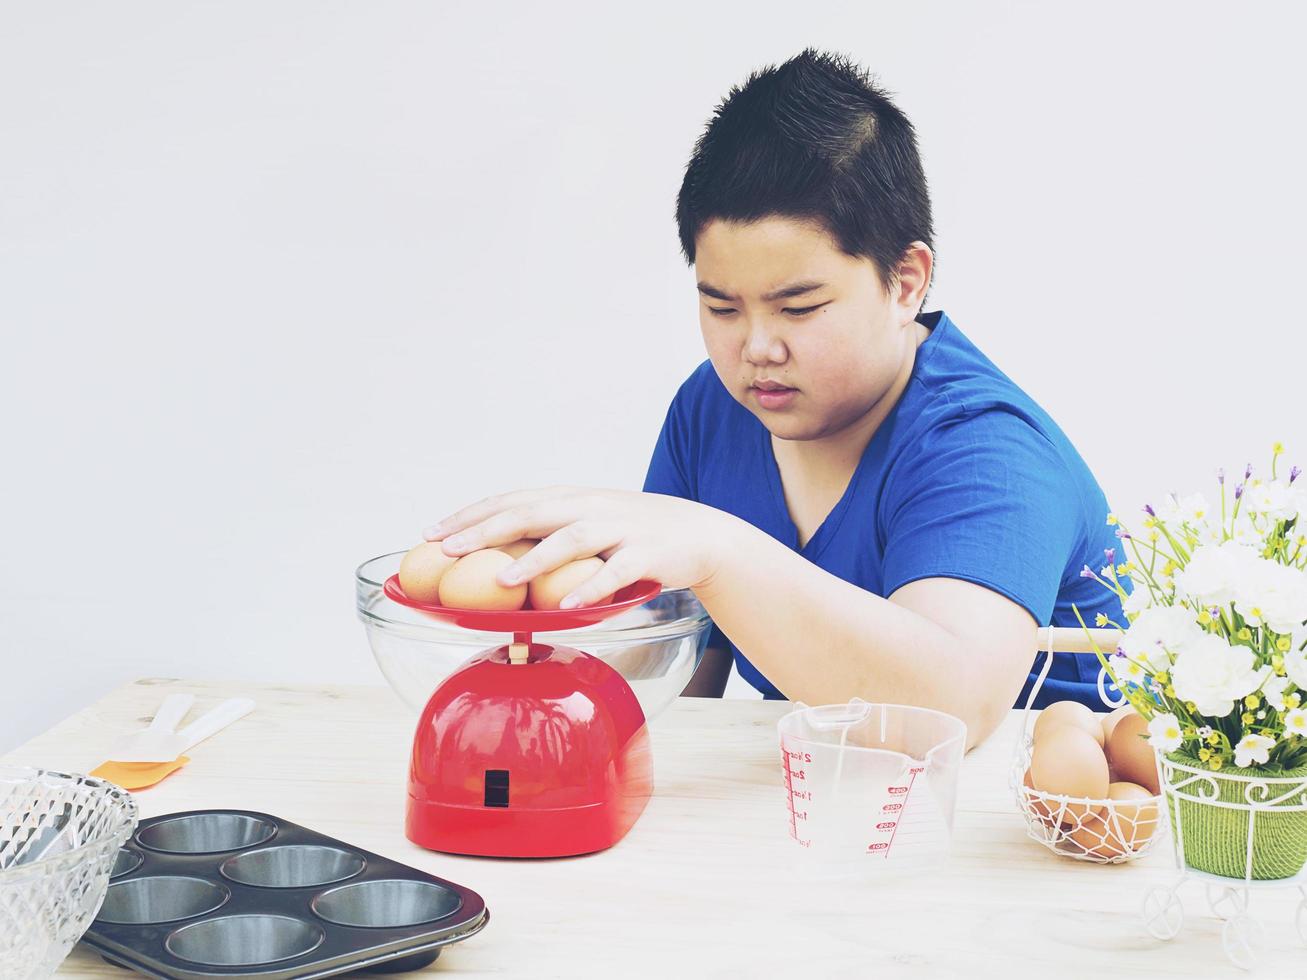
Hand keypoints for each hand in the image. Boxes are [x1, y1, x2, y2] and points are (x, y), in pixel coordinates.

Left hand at [422, 487, 732, 608]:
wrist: (699, 534)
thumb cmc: (633, 536)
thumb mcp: (588, 524)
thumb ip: (548, 533)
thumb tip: (493, 558)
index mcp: (570, 498)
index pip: (511, 500)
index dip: (469, 514)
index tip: (431, 532)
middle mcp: (589, 506)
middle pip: (530, 513)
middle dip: (484, 530)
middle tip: (447, 550)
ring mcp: (618, 528)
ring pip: (569, 539)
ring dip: (533, 559)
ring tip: (499, 579)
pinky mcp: (645, 554)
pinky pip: (614, 572)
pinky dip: (589, 587)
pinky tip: (565, 606)